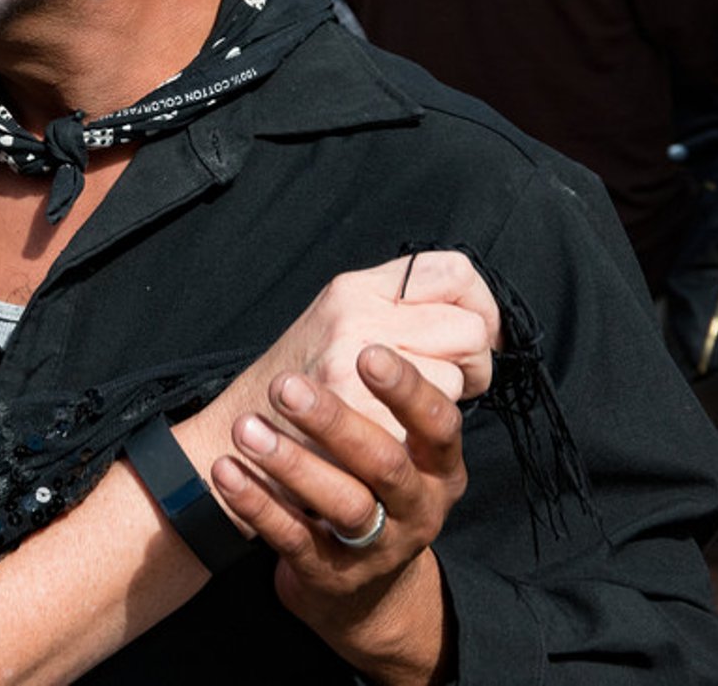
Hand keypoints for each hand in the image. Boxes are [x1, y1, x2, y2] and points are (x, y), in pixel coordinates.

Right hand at [188, 252, 496, 465]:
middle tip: (441, 385)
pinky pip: (428, 430)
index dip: (481, 307)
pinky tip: (382, 442)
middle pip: (468, 333)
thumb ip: (396, 308)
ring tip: (397, 415)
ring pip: (454, 383)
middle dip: (468, 366)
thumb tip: (478, 318)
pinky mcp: (362, 424)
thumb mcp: (337, 321)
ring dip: (436, 409)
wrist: (235, 443)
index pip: (455, 273)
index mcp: (353, 289)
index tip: (477, 339)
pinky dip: (412, 444)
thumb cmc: (298, 385)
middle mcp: (353, 320)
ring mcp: (354, 371)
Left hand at [211, 345, 463, 684]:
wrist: (362, 582)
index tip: (366, 352)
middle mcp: (418, 507)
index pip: (438, 423)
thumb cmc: (373, 480)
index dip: (407, 390)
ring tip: (245, 429)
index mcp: (439, 464)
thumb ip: (395, 380)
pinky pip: (292, 538)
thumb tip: (400, 293)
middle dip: (335, 422)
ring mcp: (377, 546)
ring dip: (292, 464)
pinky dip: (256, 504)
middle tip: (286, 386)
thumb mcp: (403, 440)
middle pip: (385, 463)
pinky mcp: (331, 574)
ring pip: (342, 505)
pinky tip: (225, 471)